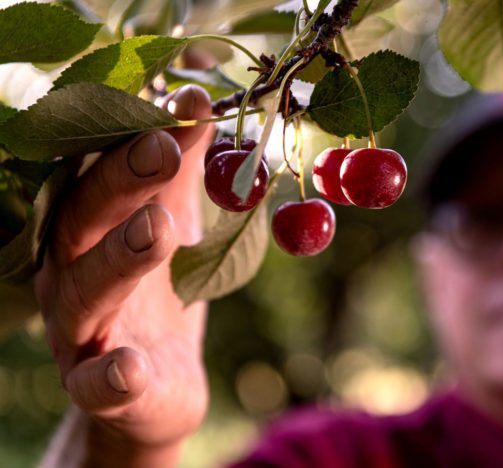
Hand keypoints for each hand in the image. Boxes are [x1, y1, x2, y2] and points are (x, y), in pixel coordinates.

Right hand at [35, 85, 214, 466]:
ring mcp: (81, 334)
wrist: (156, 385)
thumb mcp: (175, 222)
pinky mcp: (100, 390)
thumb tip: (197, 96)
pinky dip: (111, 377)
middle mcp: (71, 274)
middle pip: (82, 222)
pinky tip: (132, 367)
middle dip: (121, 183)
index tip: (185, 106)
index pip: (98, 173)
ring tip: (159, 228)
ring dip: (119, 258)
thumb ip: (183, 169)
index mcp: (88, 230)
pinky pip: (96, 386)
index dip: (132, 137)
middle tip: (163, 149)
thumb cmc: (162, 289)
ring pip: (86, 294)